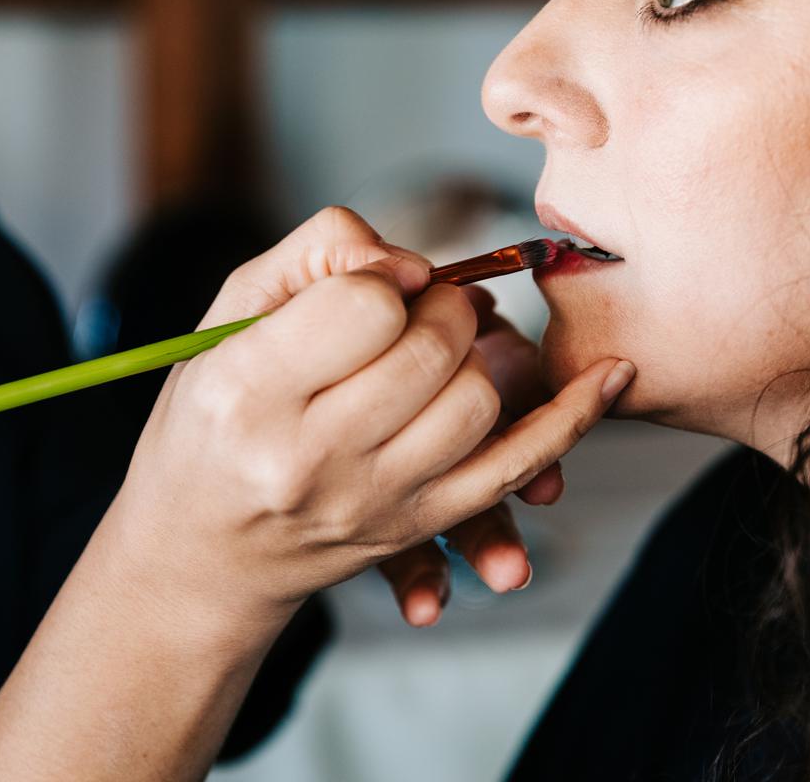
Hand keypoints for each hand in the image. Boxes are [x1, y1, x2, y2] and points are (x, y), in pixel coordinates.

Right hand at [96, 206, 635, 640]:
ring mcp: (373, 501)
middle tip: (420, 309)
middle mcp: (311, 458)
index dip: (384, 279)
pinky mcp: (420, 523)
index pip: (361, 306)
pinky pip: (517, 467)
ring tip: (453, 345)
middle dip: (442, 308)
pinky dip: (573, 418)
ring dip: (486, 351)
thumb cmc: (210, 420)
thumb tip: (411, 261)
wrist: (198, 554)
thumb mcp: (228, 318)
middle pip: (431, 350)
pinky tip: (612, 376)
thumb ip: (315, 255)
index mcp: (249, 393)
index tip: (376, 288)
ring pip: (480, 401)